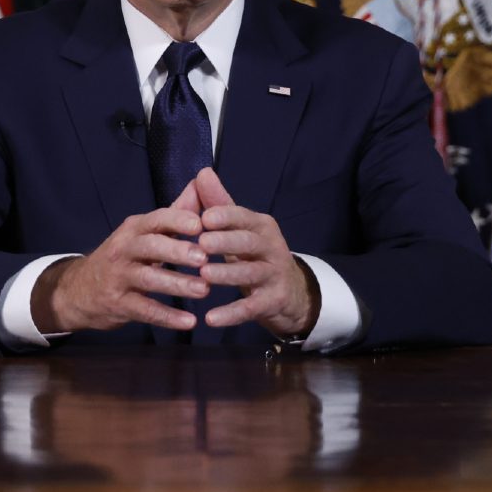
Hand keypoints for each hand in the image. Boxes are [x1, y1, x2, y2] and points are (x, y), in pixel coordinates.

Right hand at [32, 183, 210, 333]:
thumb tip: (202, 181)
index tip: (200, 224)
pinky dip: (167, 317)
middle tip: (204, 257)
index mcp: (133, 229)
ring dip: (176, 284)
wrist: (79, 290)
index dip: (176, 220)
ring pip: (148, 279)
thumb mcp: (143, 232)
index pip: (155, 219)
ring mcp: (118, 277)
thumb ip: (175, 211)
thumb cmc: (123, 257)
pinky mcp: (118, 304)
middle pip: (150, 246)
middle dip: (176, 250)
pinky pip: (144, 310)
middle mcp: (123, 249)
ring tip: (204, 290)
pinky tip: (189, 322)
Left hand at [193, 168, 319, 338]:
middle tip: (201, 242)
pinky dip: (231, 314)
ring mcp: (274, 275)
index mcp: (261, 226)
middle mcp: (271, 247)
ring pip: (250, 274)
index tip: (204, 217)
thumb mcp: (240, 229)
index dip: (226, 216)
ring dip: (227, 274)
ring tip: (204, 275)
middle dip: (226, 241)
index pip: (243, 217)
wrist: (290, 292)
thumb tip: (202, 172)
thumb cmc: (255, 254)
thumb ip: (219, 203)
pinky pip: (251, 308)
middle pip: (249, 243)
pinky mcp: (273, 302)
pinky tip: (210, 318)